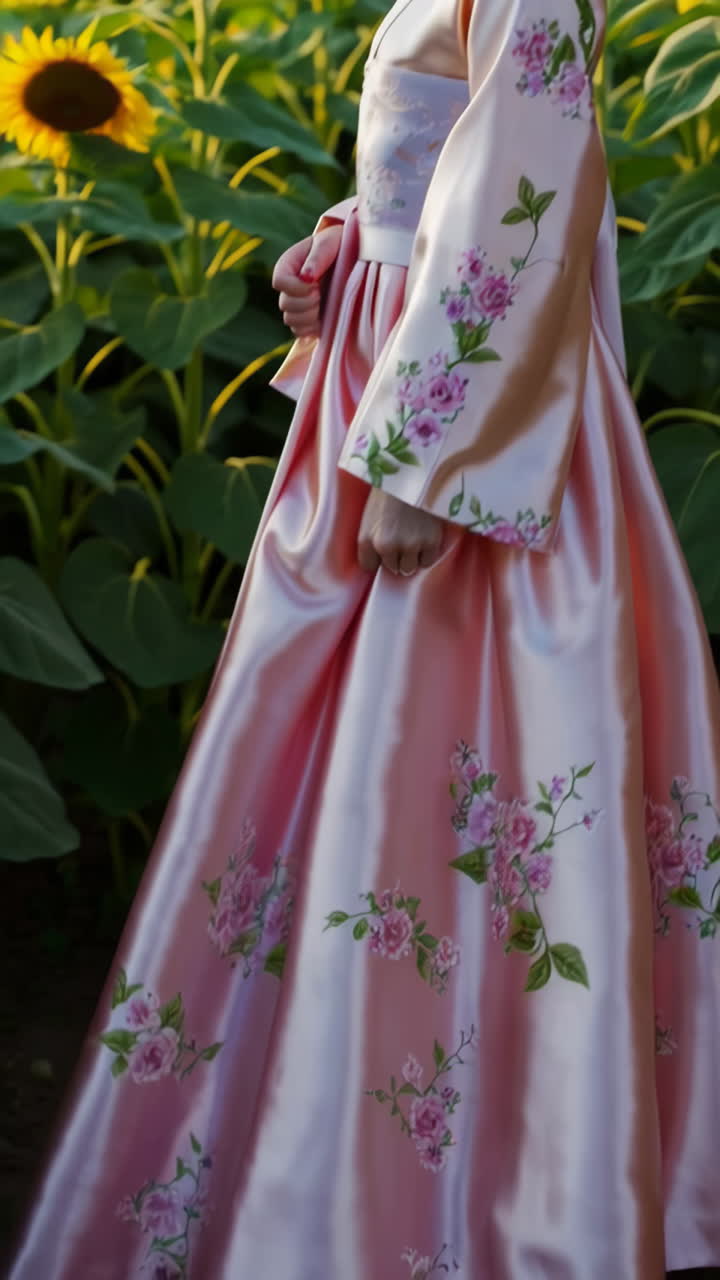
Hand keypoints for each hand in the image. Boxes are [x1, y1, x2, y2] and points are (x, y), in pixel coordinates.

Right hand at [271, 224, 342, 338]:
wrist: (355, 257)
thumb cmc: (340, 244)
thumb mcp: (330, 243)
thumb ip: (317, 258)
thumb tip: (306, 278)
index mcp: (288, 265)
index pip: (279, 282)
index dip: (296, 288)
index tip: (315, 284)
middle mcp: (289, 286)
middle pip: (285, 305)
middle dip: (306, 303)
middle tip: (322, 294)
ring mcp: (298, 304)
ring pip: (291, 321)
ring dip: (309, 317)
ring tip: (324, 305)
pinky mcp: (308, 319)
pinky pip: (300, 332)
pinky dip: (312, 329)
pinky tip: (325, 318)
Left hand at [357, 488, 444, 575]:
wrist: (412, 474)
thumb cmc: (388, 494)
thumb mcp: (367, 518)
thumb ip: (368, 543)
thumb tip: (377, 564)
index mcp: (367, 540)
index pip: (369, 566)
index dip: (376, 556)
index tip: (382, 545)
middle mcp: (387, 546)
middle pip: (392, 569)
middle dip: (395, 558)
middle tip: (400, 538)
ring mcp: (411, 545)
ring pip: (409, 568)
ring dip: (410, 558)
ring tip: (412, 538)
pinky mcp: (431, 541)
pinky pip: (427, 561)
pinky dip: (426, 554)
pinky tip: (424, 538)